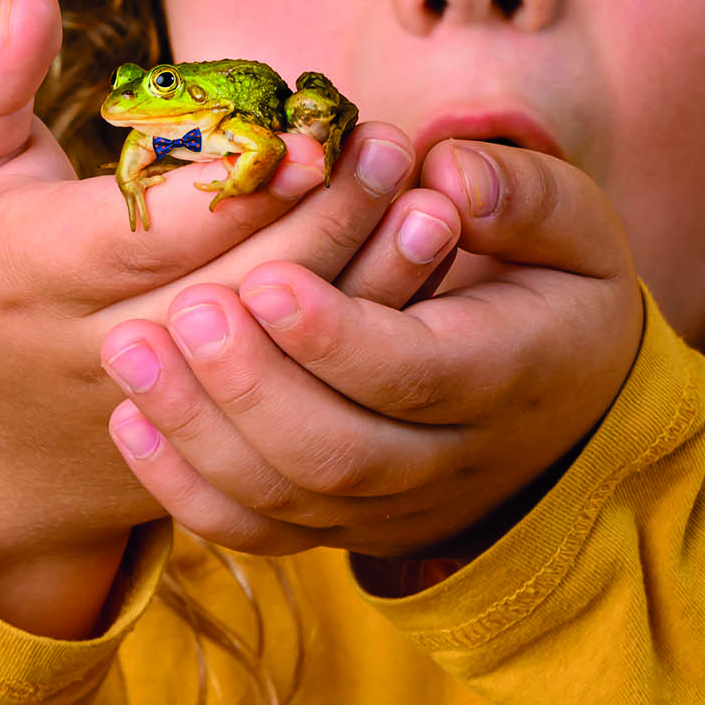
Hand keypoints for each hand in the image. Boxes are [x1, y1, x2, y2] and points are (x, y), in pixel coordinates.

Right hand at [0, 0, 460, 632]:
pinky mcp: (224, 444)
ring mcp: (171, 410)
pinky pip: (311, 391)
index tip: (313, 134)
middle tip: (386, 144)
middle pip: (237, 295)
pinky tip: (419, 259)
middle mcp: (104, 351)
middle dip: (324, 221)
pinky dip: (373, 329)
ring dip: (367, 277)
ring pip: (287, 355)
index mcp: (35, 275)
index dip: (240, 190)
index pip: (150, 237)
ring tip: (424, 196)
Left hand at [97, 140, 646, 564]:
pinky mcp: (344, 525)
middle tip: (183, 309)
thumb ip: (521, 192)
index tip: (263, 277)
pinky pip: (261, 530)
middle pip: (339, 452)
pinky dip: (189, 489)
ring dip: (199, 432)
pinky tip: (130, 421)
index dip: (335, 337)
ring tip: (129, 348)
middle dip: (250, 385)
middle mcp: (451, 458)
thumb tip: (448, 175)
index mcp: (508, 371)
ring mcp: (393, 506)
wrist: (574, 406)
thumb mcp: (575, 227)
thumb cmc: (560, 288)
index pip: (416, 374)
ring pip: (289, 500)